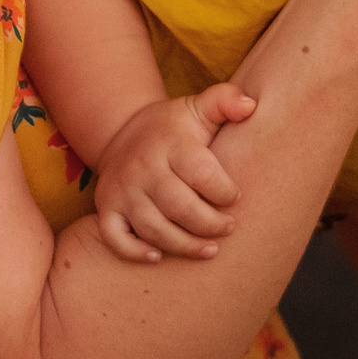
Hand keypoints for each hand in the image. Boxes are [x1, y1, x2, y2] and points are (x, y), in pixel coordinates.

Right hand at [95, 84, 258, 262]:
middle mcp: (142, 166)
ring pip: (153, 228)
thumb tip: (250, 105)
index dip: (225, 191)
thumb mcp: (198, 107)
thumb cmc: (173, 128)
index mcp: (170, 143)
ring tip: (210, 250)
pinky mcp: (106, 207)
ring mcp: (121, 189)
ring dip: (184, 245)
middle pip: (179, 206)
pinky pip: (115, 237)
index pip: (201, 173)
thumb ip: (225, 101)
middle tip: (229, 228)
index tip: (236, 197)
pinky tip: (158, 257)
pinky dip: (134, 252)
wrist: (123, 130)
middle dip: (210, 224)